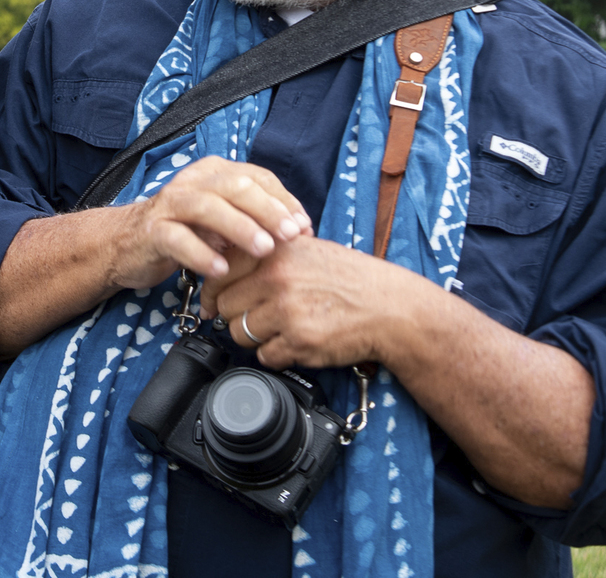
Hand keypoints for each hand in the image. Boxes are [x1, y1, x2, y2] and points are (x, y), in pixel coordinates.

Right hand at [106, 156, 311, 290]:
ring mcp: (169, 205)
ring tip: (264, 249)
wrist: (125, 245)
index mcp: (213, 173)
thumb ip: (252, 219)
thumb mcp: (220, 221)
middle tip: (292, 235)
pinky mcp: (152, 231)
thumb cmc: (183, 232)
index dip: (284, 201)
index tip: (304, 228)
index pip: (256, 177)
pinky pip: (177, 238)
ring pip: (207, 207)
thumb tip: (300, 230)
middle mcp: (191, 183)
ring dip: (240, 227)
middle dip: (268, 210)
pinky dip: (201, 253)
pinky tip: (221, 269)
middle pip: (235, 186)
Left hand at [204, 235, 425, 369]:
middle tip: (256, 317)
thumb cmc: (351, 280)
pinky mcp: (299, 342)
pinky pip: (265, 356)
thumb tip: (224, 269)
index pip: (219, 272)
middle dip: (236, 315)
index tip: (214, 301)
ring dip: (256, 336)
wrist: (392, 309)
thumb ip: (267, 256)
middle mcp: (277, 279)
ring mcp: (287, 311)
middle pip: (226, 306)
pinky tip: (297, 341)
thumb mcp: (307, 250)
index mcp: (275, 252)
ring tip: (281, 328)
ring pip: (240, 334)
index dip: (213, 291)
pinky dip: (277, 354)